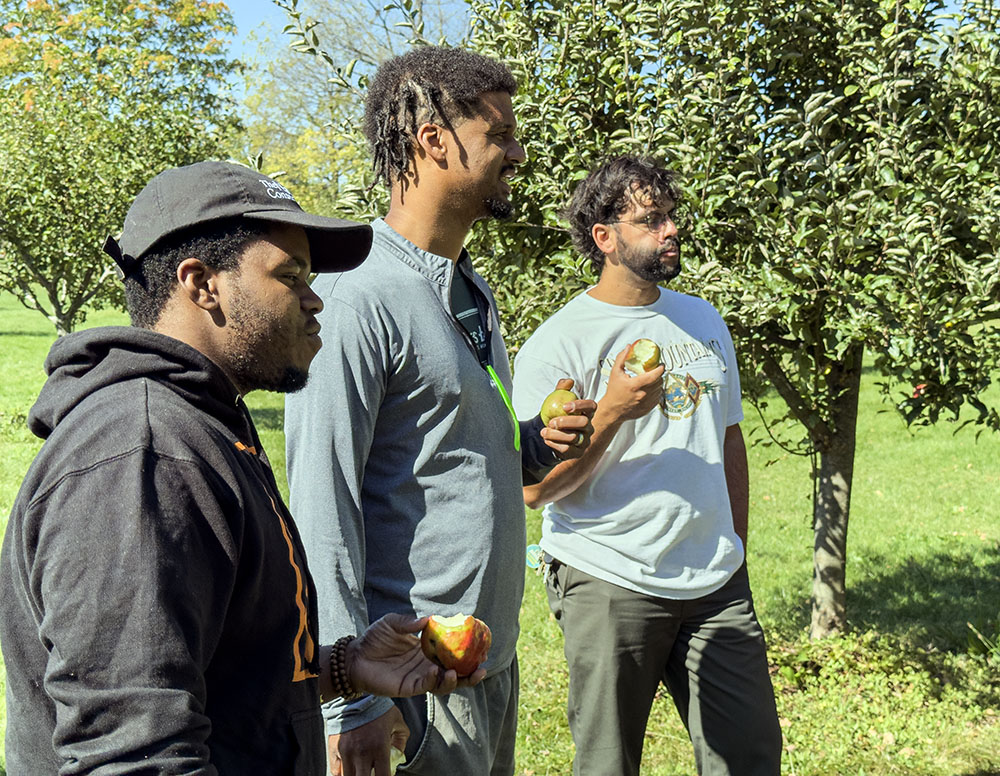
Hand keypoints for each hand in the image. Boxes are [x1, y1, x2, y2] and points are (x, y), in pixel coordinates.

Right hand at [328, 706, 407, 775]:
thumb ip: (401, 739)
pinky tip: (351, 767)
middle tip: (373, 772)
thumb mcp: (397, 720)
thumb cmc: (378, 707)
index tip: (384, 775)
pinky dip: (343, 772)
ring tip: (363, 769)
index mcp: (380, 747)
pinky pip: (336, 771)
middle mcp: (362, 753)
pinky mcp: (335, 749)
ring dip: (356, 775)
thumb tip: (399, 754)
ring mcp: (346, 752)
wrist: (355, 694)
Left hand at [347, 613, 485, 697]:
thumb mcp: (392, 623)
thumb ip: (410, 622)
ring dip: (456, 680)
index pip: (452, 652)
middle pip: (455, 671)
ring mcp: (420, 677)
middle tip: (483, 666)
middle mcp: (427, 665)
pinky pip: (427, 686)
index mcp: (427, 649)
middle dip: (471, 672)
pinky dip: (435, 681)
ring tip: (463, 673)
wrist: (355, 657)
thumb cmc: (374, 638)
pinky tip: (438, 672)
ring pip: (444, 683)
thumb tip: (430, 619)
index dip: (467, 651)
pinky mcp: (410, 687)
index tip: (483, 645)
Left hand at [540, 378, 596, 459]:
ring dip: (556, 434)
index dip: (580, 405)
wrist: (550, 434)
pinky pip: (567, 449)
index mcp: (587, 413)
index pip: (591, 406)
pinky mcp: (577, 453)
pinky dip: (554, 444)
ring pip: (573, 438)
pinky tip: (546, 440)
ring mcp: (584, 441)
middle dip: (566, 422)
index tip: (565, 407)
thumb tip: (568, 381)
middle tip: (551, 422)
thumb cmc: (556, 415)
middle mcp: (589, 427)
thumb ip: (562, 389)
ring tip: (544, 431)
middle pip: (583, 423)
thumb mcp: (557, 400)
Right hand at [599, 347, 663, 421]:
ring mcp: (646, 403)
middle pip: (658, 382)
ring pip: (659, 390)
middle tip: (655, 371)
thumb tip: (628, 347)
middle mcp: (641, 394)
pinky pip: (658, 398)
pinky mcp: (648, 408)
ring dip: (657, 383)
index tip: (661, 365)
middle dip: (658, 375)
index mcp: (634, 385)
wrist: (613, 410)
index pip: (653, 375)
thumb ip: (621, 359)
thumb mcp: (615, 373)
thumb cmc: (613, 392)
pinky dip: (656, 392)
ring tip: (651, 380)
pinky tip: (649, 390)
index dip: (660, 369)